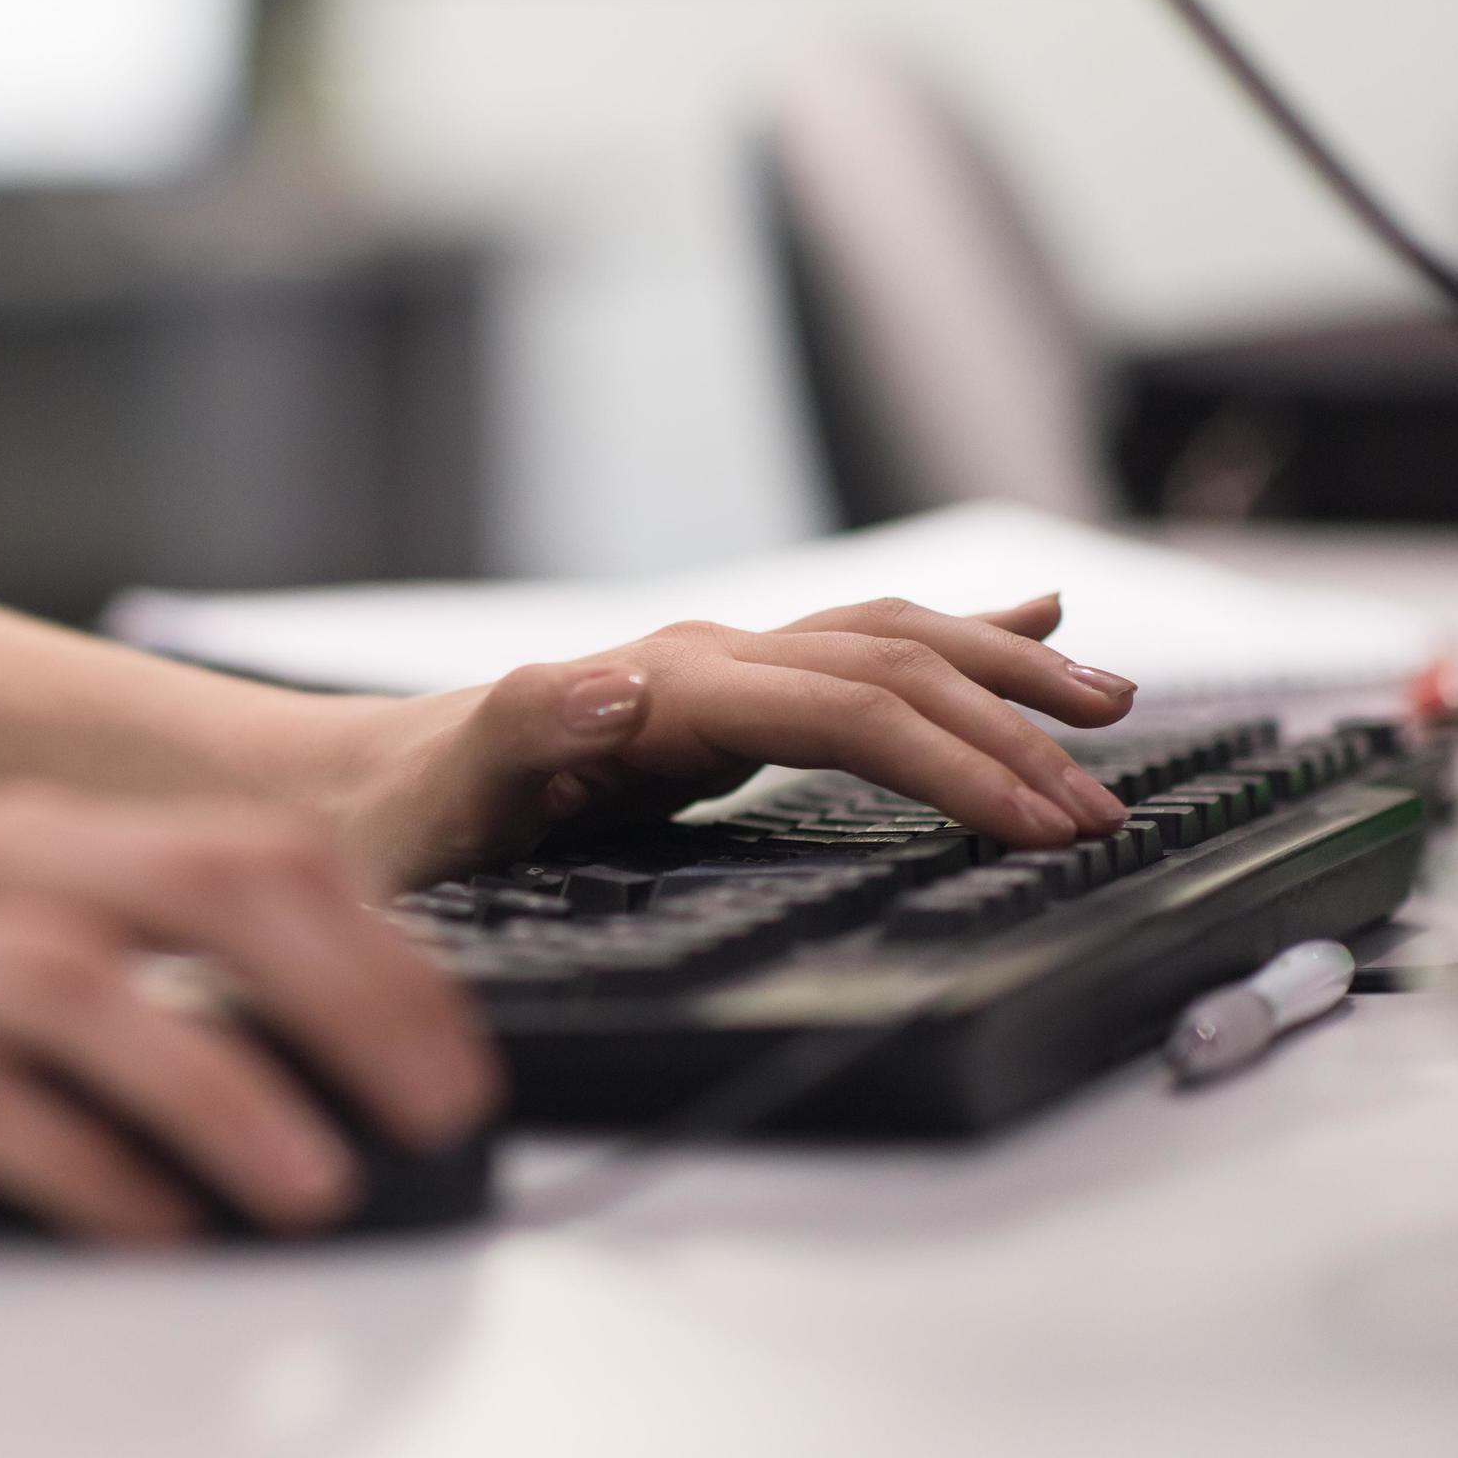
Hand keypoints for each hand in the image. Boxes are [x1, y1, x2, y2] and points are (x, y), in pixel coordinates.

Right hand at [0, 786, 500, 1241]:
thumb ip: (87, 999)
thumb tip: (283, 1093)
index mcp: (6, 838)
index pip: (239, 851)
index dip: (373, 945)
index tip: (452, 1053)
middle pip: (194, 886)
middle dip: (344, 995)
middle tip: (431, 1105)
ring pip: (82, 986)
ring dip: (222, 1084)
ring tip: (315, 1181)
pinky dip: (71, 1161)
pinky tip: (145, 1224)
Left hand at [311, 594, 1137, 891]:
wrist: (351, 796)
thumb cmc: (395, 825)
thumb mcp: (437, 800)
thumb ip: (520, 730)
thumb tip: (620, 683)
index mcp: (659, 687)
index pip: (848, 709)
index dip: (955, 762)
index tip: (1041, 822)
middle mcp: (699, 663)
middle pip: (894, 671)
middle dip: (1010, 735)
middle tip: (1104, 812)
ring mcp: (714, 675)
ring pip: (892, 646)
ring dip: (1003, 673)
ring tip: (1106, 706)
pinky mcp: (719, 704)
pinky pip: (861, 657)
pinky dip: (955, 645)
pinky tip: (1024, 632)